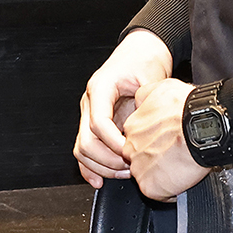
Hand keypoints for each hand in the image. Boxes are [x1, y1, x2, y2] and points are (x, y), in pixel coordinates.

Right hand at [74, 29, 173, 187]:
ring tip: (124, 172)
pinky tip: (99, 180)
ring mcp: (89, 113)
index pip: (98, 123)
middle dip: (108, 160)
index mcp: (100, 88)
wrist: (141, 52)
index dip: (113, 143)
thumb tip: (149, 132)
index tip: (130, 153)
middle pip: (86, 141)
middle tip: (129, 168)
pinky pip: (85, 148)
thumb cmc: (144, 61)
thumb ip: (147, 104)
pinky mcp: (94, 123)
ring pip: (82, 148)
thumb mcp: (150, 79)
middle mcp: (90, 102)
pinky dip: (90, 167)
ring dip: (101, 166)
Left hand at [125, 77, 210, 202]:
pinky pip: (156, 193)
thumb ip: (146, 95)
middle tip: (174, 154)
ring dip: (161, 174)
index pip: (137, 137)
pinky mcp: (149, 186)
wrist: (204, 129)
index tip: (166, 140)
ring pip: (146, 175)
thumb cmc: (190, 109)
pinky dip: (168, 191)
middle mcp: (131, 147)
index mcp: (133, 125)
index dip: (153, 140)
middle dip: (154, 158)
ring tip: (179, 166)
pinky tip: (180, 180)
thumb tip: (140, 100)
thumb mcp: (163, 88)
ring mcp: (138, 168)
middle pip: (139, 157)